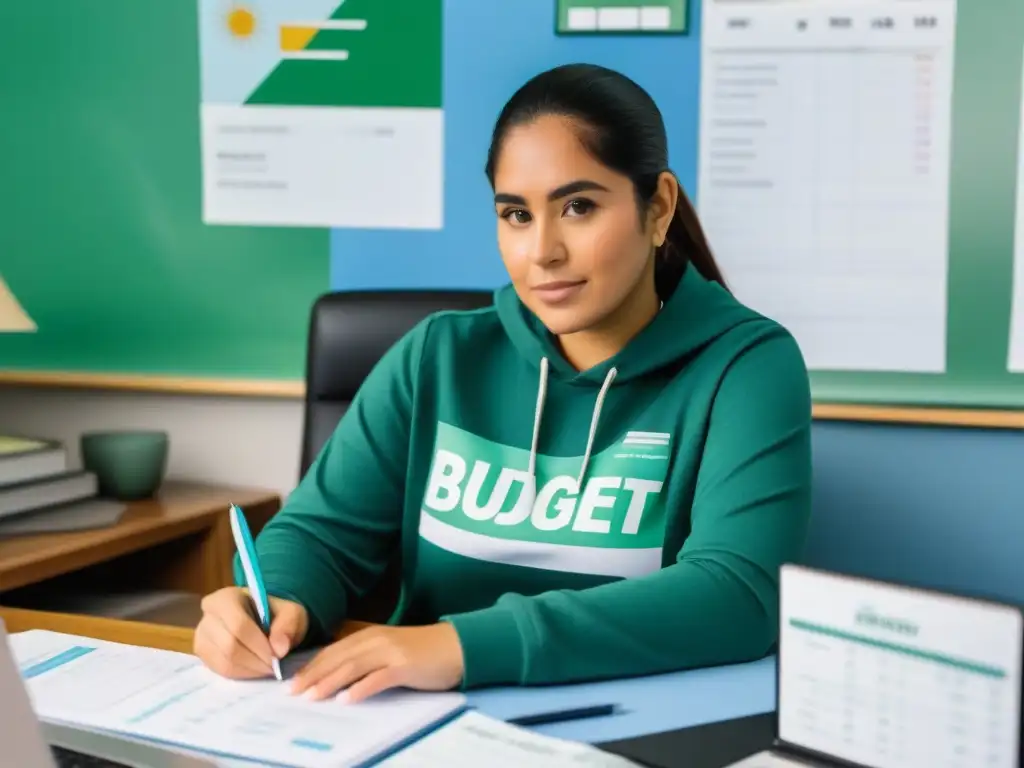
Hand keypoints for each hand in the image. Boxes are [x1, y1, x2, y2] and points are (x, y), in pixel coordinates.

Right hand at [193, 586, 308, 678]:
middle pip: (229, 646)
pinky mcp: (203, 655)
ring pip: (224, 661)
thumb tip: (279, 649)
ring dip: (250, 670)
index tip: (278, 656)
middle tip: (275, 666)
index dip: (259, 645)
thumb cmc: (275, 613)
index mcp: (226, 598)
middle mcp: (208, 616)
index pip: (238, 625)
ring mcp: (202, 637)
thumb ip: (288, 625)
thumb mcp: (291, 612)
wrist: (263, 620)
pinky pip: (221, 671)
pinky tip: (256, 670)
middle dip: (256, 660)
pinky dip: (242, 674)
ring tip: (267, 668)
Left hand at [290, 623, 463, 702]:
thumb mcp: (389, 646)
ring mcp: (391, 652)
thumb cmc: (422, 650)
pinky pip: (379, 678)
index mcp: (370, 634)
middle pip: (338, 657)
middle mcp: (377, 640)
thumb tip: (338, 668)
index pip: (334, 650)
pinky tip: (347, 698)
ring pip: (353, 666)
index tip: (293, 681)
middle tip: (293, 691)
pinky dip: (361, 688)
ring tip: (311, 697)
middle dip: (313, 675)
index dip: (312, 665)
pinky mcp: (405, 666)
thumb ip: (365, 652)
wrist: (456, 646)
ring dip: (330, 682)